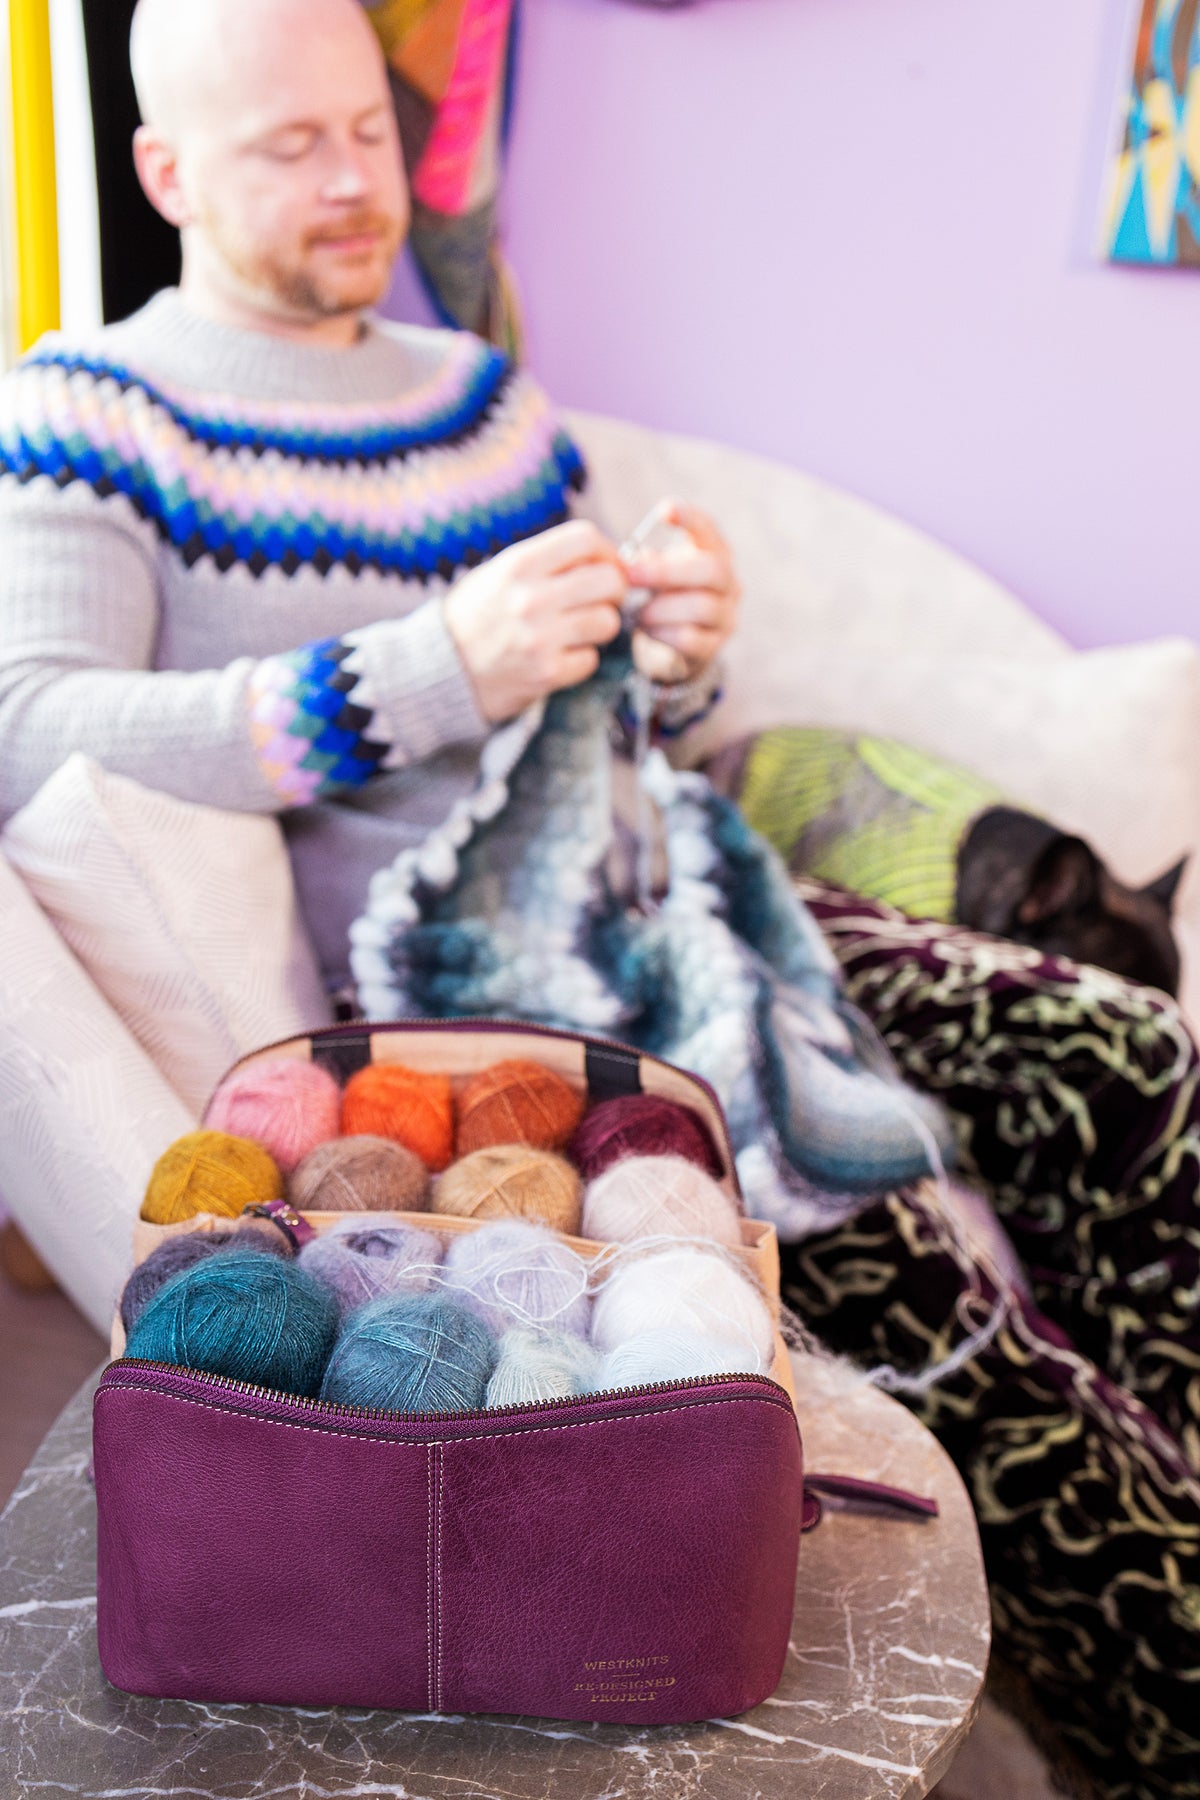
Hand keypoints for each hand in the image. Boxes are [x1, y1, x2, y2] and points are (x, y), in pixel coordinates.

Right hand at [444, 521, 625, 721]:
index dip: (606, 551)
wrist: (440, 669)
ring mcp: (540, 637)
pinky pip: (590, 659)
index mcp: (519, 563)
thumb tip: (603, 558)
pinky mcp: (546, 673)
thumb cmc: (476, 616)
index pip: (585, 538)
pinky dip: (582, 659)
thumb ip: (547, 562)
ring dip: (600, 626)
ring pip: (607, 622)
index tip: (607, 566)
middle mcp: (531, 597)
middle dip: (614, 590)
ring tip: (579, 630)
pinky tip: (561, 656)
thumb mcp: (500, 572)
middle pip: (609, 580)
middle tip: (603, 600)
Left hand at [621, 499, 740, 684]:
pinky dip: (662, 633)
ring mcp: (726, 616)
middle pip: (712, 570)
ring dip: (660, 608)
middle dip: (666, 571)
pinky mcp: (713, 647)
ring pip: (701, 607)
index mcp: (714, 555)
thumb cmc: (663, 599)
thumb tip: (632, 564)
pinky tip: (646, 630)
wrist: (674, 648)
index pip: (709, 530)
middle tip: (630, 574)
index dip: (690, 518)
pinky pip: (690, 638)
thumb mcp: (657, 574)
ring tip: (637, 612)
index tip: (664, 511)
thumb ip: (647, 563)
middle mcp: (729, 583)